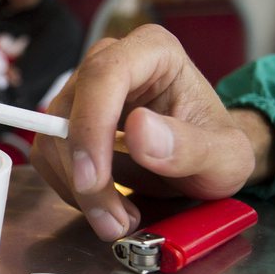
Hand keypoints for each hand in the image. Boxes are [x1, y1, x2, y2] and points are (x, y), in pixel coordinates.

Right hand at [30, 24, 261, 240]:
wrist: (203, 161)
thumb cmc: (216, 149)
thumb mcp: (225, 157)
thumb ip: (190, 145)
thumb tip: (139, 128)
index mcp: (153, 51)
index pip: (104, 76)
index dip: (91, 127)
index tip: (93, 179)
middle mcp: (110, 62)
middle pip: (70, 111)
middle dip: (85, 176)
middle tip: (115, 222)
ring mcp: (84, 92)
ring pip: (53, 138)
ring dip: (79, 190)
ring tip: (120, 218)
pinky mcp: (68, 122)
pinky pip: (49, 157)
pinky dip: (71, 190)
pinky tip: (106, 205)